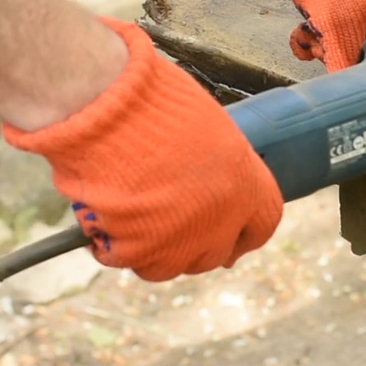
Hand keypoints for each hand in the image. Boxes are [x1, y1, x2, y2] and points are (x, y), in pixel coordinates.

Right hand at [2, 18, 283, 280]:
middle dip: (195, 243)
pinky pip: (126, 259)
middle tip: (172, 227)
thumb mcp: (206, 124)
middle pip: (215, 253)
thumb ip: (214, 159)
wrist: (109, 105)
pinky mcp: (137, 249)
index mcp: (246, 182)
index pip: (262, 223)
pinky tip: (103, 219)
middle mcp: (220, 218)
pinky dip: (112, 245)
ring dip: (154, 248)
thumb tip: (203, 173)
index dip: (243, 230)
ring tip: (132, 219)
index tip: (232, 232)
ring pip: (170, 265)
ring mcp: (179, 240)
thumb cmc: (154, 101)